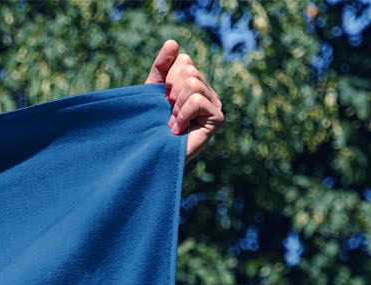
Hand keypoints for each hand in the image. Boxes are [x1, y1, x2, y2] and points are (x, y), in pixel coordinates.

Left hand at [145, 40, 224, 161]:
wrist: (153, 157)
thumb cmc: (152, 127)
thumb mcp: (153, 92)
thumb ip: (161, 67)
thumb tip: (173, 42)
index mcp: (195, 82)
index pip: (184, 60)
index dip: (167, 78)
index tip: (163, 100)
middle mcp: (208, 91)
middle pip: (190, 71)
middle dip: (172, 93)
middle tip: (169, 114)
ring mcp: (216, 104)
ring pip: (193, 84)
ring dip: (176, 106)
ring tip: (173, 124)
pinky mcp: (217, 119)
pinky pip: (197, 100)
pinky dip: (182, 115)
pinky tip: (178, 129)